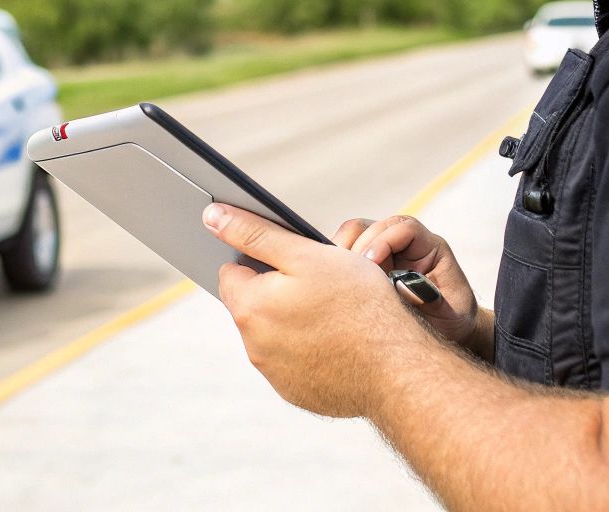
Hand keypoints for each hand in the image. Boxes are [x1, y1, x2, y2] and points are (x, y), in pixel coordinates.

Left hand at [204, 202, 429, 418]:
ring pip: (272, 334)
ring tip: (332, 312)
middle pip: (252, 304)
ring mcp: (275, 374)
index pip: (232, 270)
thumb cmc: (358, 304)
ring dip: (290, 321)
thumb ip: (255, 233)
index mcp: (249, 307)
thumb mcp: (306, 255)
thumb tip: (211, 217)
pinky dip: (306, 349)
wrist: (397, 368)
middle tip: (319, 284)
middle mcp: (253, 346)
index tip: (291, 260)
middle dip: (276, 291)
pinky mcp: (297, 392)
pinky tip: (336, 341)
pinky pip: (292, 362)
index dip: (262, 259)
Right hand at [334, 215, 480, 349]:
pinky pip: (345, 254)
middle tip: (348, 276)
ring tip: (338, 280)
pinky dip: (336, 265)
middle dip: (355, 246)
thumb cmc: (451, 320)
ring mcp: (385, 251)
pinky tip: (336, 285)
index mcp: (430, 248)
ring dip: (341, 254)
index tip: (370, 265)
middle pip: (371, 225)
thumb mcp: (450, 314)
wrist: (447, 329)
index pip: (404, 227)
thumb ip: (430, 300)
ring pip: (353, 235)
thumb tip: (402, 286)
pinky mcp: (369, 264)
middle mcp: (405, 244)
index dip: (384, 240)